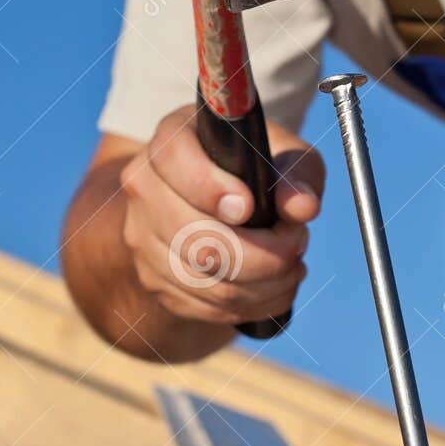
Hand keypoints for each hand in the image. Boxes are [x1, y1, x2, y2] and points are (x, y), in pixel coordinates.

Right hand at [119, 103, 323, 328]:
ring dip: (264, 283)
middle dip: (263, 251)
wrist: (212, 200)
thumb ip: (297, 174)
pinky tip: (276, 287)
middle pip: (194, 237)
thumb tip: (302, 207)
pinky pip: (205, 306)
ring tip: (293, 265)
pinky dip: (252, 304)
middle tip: (298, 242)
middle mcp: (145, 188)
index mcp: (171, 140)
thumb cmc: (254, 168)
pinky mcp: (154, 280)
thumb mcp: (284, 155)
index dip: (210, 188)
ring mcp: (143, 238)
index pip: (174, 160)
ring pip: (204, 280)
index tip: (250, 206)